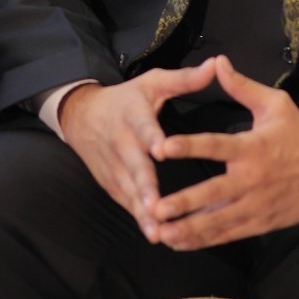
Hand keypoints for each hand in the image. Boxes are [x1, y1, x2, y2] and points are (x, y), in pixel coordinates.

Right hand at [58, 58, 216, 242]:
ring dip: (141, 212)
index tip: (160, 149)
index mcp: (134, 116)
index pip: (143, 127)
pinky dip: (138, 218)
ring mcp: (114, 167)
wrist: (83, 116)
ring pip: (128, 191)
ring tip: (158, 231)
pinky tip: (155, 234)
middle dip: (144, 188)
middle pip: (134, 167)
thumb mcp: (154, 82)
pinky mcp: (112, 183)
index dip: (151, 138)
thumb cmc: (128, 99)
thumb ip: (185, 79)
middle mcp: (122, 143)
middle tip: (156, 207)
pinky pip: (126, 201)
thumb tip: (216, 65)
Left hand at [149, 56, 298, 249]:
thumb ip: (242, 86)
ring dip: (188, 228)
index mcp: (251, 147)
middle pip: (213, 192)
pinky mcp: (259, 223)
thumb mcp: (276, 104)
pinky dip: (204, 240)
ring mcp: (254, 205)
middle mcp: (250, 178)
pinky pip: (228, 234)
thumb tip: (218, 62)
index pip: (215, 145)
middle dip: (183, 202)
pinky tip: (180, 243)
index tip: (162, 147)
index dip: (188, 146)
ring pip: (217, 221)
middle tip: (156, 208)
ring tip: (161, 233)